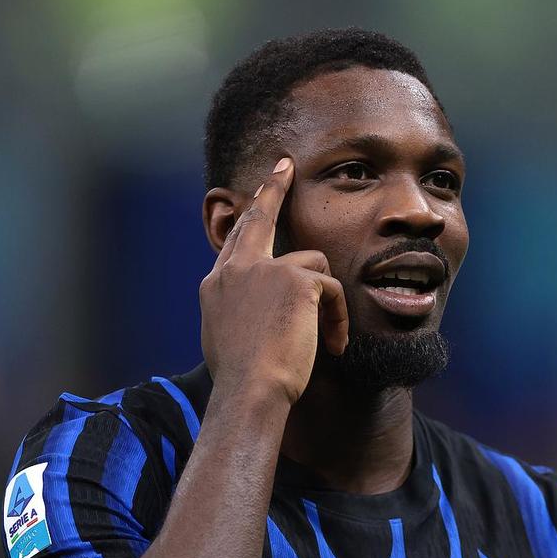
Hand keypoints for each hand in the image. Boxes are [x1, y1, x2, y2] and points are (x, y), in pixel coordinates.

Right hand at [199, 158, 348, 405]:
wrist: (249, 391)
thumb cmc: (243, 381)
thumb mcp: (228, 339)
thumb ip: (241, 310)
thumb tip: (255, 307)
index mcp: (218, 284)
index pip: (237, 240)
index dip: (249, 216)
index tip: (258, 195)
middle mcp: (236, 269)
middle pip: (258, 218)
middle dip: (271, 189)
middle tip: (284, 166)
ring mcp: (264, 270)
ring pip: (313, 264)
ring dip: (326, 300)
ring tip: (325, 337)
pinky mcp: (295, 279)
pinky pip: (330, 288)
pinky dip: (338, 317)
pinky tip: (333, 344)